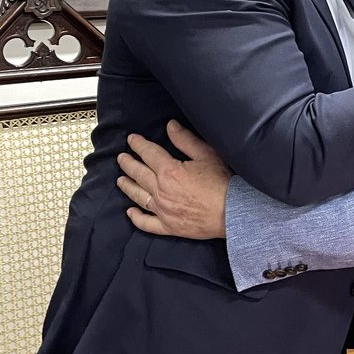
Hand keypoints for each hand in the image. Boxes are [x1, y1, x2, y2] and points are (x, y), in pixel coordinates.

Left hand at [119, 122, 231, 239]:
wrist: (232, 212)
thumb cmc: (222, 183)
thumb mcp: (206, 154)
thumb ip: (185, 140)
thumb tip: (170, 126)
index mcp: (169, 171)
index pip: (148, 154)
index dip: (138, 145)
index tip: (132, 140)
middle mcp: (161, 190)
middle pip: (138, 174)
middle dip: (128, 164)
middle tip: (121, 158)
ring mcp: (163, 210)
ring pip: (138, 196)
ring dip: (128, 186)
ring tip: (121, 180)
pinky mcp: (169, 226)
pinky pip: (147, 223)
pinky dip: (137, 218)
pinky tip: (130, 212)